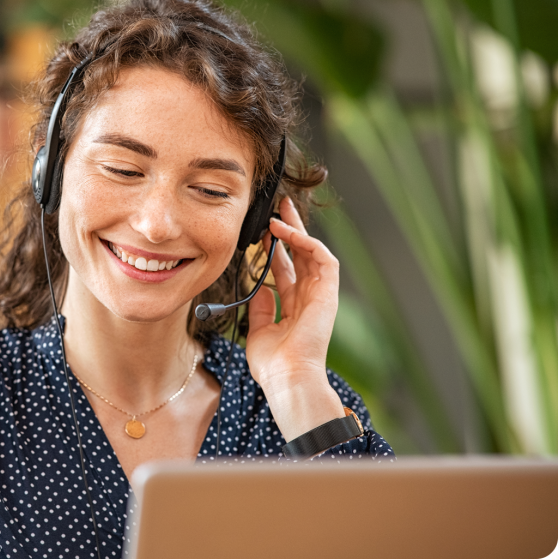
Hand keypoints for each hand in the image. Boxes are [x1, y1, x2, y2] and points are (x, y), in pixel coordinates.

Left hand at [244, 197, 344, 441]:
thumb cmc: (273, 363)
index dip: (274, 248)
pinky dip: (305, 242)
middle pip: (300, 255)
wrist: (287, 378)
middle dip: (290, 230)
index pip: (285, 268)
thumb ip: (261, 305)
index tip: (261, 232)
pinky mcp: (328, 293)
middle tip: (278, 207)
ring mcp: (320, 294)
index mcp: (294, 306)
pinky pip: (322, 259)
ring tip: (280, 212)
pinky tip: (286, 232)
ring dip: (297, 230)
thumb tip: (258, 285)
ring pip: (312, 251)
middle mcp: (309, 297)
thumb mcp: (259, 329)